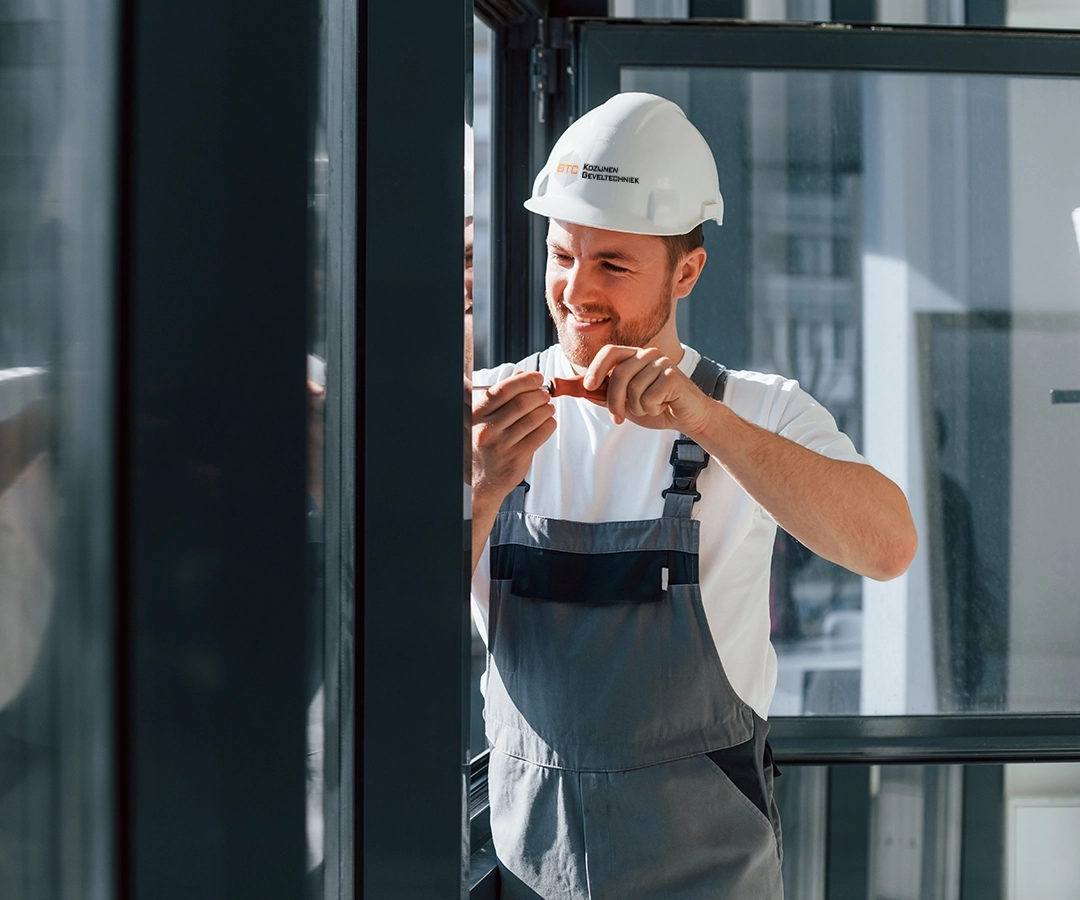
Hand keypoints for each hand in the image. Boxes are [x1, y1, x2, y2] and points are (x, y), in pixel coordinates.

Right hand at [472, 371, 556, 504]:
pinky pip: (540, 435)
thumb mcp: (484, 419)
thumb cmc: (484, 447)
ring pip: (533, 418)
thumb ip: (501, 397)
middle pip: (521, 403)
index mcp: (477, 415)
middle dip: (539, 395)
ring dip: (546, 409)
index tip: (537, 377)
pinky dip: (549, 425)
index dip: (524, 380)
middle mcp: (487, 429)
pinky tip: (548, 422)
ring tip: (548, 408)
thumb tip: (520, 375)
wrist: (482, 481)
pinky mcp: (516, 457)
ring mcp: (502, 445)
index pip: (503, 390)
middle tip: (545, 395)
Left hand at [584, 345, 711, 433]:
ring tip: (651, 407)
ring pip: (633, 389)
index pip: (610, 352)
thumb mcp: (625, 402)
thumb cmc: (656, 407)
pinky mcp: (672, 376)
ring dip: (637, 408)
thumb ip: (604, 395)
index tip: (589, 386)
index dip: (596, 368)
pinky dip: (653, 409)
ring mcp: (661, 363)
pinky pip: (648, 398)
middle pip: (619, 374)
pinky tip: (664, 406)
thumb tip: (579, 390)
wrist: (687, 416)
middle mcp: (648, 355)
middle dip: (614, 401)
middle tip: (618, 418)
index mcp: (635, 356)